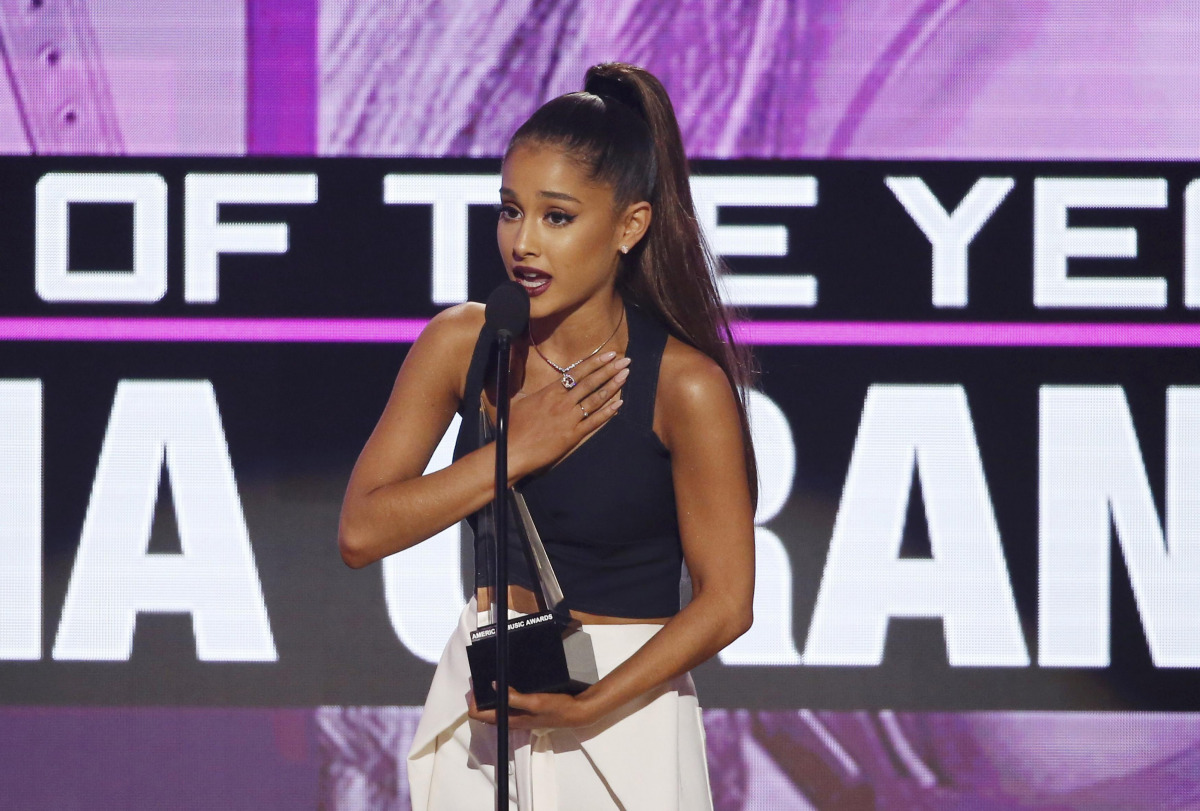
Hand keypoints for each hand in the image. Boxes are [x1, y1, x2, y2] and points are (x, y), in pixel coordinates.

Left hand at [467, 686, 600, 729]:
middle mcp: (510, 720)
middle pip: (484, 711)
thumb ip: (514, 697)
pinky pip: (505, 703)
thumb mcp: (535, 702)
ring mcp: (517, 716)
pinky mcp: (524, 710)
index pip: (478, 715)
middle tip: (481, 675)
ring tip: (491, 675)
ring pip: (494, 707)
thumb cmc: (555, 708)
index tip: (476, 683)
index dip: (473, 700)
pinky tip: (506, 681)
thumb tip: (493, 685)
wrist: (575, 712)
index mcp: (509, 720)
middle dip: (479, 695)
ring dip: (490, 694)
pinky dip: (501, 693)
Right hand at [507, 350, 630, 477]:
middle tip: (625, 361)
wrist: (513, 450)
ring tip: (625, 375)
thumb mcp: (517, 400)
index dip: (594, 362)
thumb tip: (518, 367)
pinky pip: (594, 421)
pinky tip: (619, 404)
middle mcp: (562, 402)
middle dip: (609, 370)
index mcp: (550, 392)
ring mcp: (569, 419)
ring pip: (595, 399)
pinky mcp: (573, 435)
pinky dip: (608, 412)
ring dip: (612, 386)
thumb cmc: (512, 427)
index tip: (608, 354)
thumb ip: (527, 386)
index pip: (576, 372)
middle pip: (590, 382)